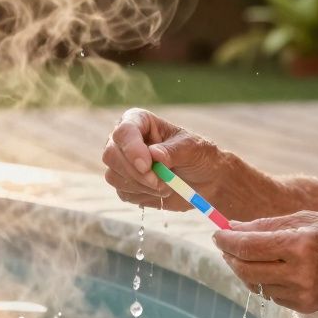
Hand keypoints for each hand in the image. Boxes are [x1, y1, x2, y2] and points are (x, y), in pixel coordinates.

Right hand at [102, 107, 219, 209]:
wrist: (206, 182)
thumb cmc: (199, 156)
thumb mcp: (193, 148)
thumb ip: (173, 150)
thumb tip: (153, 154)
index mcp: (140, 121)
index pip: (124, 131)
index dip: (132, 149)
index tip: (147, 166)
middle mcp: (126, 141)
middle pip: (111, 155)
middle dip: (136, 173)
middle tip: (161, 183)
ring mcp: (123, 163)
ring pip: (113, 176)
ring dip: (141, 186)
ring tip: (166, 186)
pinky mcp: (125, 184)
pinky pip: (122, 192)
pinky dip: (142, 196)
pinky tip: (159, 192)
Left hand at [212, 211, 317, 312]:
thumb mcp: (309, 218)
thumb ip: (268, 225)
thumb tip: (234, 227)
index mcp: (301, 245)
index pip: (249, 246)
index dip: (227, 240)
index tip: (217, 232)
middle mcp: (300, 273)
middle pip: (245, 269)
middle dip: (229, 256)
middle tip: (225, 243)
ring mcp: (303, 294)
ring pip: (255, 284)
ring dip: (243, 269)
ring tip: (244, 253)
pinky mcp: (306, 307)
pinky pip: (271, 294)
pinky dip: (261, 280)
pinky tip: (266, 267)